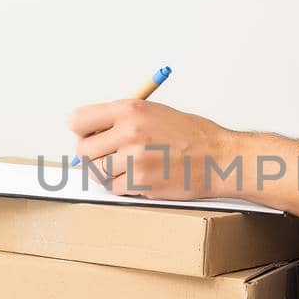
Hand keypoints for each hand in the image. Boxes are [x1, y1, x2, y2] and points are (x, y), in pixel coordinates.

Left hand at [66, 99, 235, 200]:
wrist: (219, 157)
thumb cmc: (192, 135)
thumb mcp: (155, 112)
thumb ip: (122, 119)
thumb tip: (91, 132)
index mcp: (130, 109)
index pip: (79, 120)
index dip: (83, 132)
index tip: (90, 137)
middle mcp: (129, 132)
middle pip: (83, 151)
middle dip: (92, 157)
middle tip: (109, 158)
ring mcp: (134, 159)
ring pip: (97, 173)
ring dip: (108, 174)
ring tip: (129, 168)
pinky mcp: (141, 182)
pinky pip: (115, 189)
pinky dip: (124, 187)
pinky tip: (141, 178)